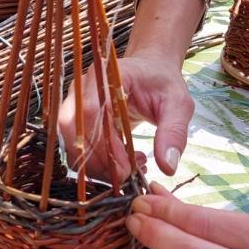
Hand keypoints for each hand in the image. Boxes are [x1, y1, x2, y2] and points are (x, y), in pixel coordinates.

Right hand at [58, 54, 193, 181]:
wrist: (150, 72)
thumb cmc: (162, 83)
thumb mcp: (178, 104)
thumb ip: (174, 132)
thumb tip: (167, 167)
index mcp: (106, 77)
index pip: (90, 112)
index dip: (104, 145)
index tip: (127, 169)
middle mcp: (82, 89)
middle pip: (72, 130)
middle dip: (97, 161)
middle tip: (128, 176)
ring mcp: (75, 105)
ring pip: (71, 143)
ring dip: (97, 166)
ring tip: (131, 169)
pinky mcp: (77, 122)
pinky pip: (77, 149)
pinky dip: (97, 165)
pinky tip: (123, 165)